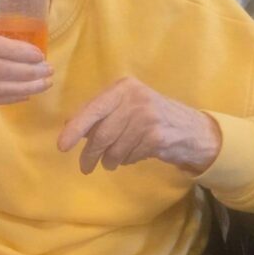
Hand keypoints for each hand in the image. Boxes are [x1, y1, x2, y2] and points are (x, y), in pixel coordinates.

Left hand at [57, 77, 221, 174]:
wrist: (191, 130)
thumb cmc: (151, 116)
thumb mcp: (126, 106)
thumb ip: (100, 113)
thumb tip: (68, 125)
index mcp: (123, 87)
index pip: (93, 109)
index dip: (75, 129)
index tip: (62, 146)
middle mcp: (135, 98)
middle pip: (102, 133)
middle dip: (90, 153)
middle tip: (85, 167)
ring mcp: (148, 117)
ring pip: (114, 148)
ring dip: (109, 159)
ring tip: (111, 161)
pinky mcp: (157, 136)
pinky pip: (129, 155)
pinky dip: (127, 160)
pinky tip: (133, 155)